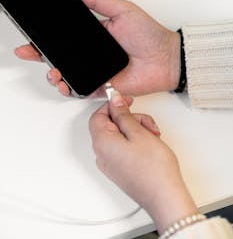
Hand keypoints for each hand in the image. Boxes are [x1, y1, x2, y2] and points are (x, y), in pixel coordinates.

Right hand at [15, 0, 179, 96]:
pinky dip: (69, 89)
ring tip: (52, 71)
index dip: (47, 38)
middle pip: (61, 57)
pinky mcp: (102, 86)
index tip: (32, 37)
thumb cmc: (149, 34)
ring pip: (67, 75)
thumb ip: (97, 0)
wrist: (165, 58)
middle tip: (28, 52)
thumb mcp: (122, 9)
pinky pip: (81, 89)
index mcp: (94, 36)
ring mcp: (96, 71)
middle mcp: (92, 55)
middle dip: (41, 56)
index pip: (64, 37)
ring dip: (54, 75)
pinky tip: (63, 83)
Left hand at [89, 91, 197, 233]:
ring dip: (136, 130)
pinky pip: (123, 148)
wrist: (165, 197)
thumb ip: (123, 113)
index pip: (98, 115)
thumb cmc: (154, 169)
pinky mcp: (119, 170)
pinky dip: (135, 142)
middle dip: (130, 120)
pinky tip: (149, 145)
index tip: (126, 101)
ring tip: (153, 137)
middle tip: (147, 124)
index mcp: (101, 142)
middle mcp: (101, 154)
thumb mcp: (138, 132)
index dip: (113, 105)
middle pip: (110, 125)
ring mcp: (110, 164)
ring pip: (119, 136)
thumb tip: (114, 101)